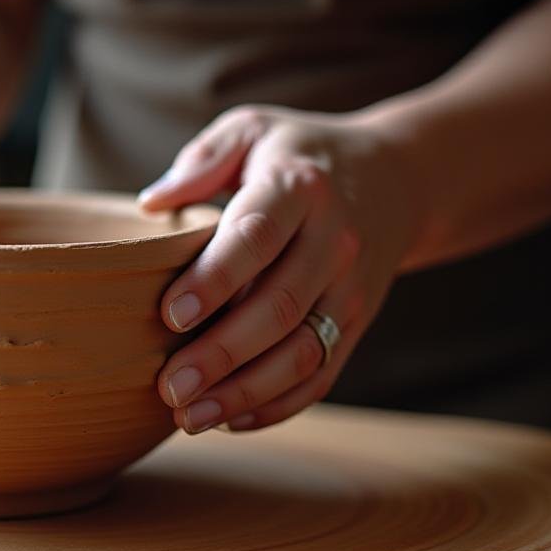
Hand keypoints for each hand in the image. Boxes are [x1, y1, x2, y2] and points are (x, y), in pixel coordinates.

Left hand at [139, 105, 419, 433]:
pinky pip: (322, 373)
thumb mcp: (253, 130)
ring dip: (245, 392)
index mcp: (298, 188)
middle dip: (222, 354)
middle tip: (169, 387)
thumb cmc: (298, 155)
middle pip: (279, 306)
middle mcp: (332, 241)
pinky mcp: (357, 322)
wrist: (398, 178)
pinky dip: (278, 404)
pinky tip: (231, 421)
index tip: (169, 315)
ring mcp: (350, 288)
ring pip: (303, 351)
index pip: (256, 237)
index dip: (215, 278)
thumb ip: (202, 160)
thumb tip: (152, 202)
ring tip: (190, 418)